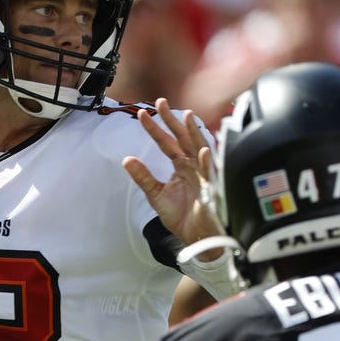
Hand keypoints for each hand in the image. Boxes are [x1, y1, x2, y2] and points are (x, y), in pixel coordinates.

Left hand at [122, 98, 223, 259]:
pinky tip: (203, 150)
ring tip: (186, 116)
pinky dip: (208, 162)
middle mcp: (193, 166)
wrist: (197, 238)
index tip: (142, 114)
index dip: (155, 129)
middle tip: (160, 103)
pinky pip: (211, 173)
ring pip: (199, 148)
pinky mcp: (213, 189)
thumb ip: (143, 177)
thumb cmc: (182, 217)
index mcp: (182, 166)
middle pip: (183, 138)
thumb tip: (127, 159)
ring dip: (194, 133)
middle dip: (172, 121)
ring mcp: (204, 174)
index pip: (166, 143)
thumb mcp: (156, 195)